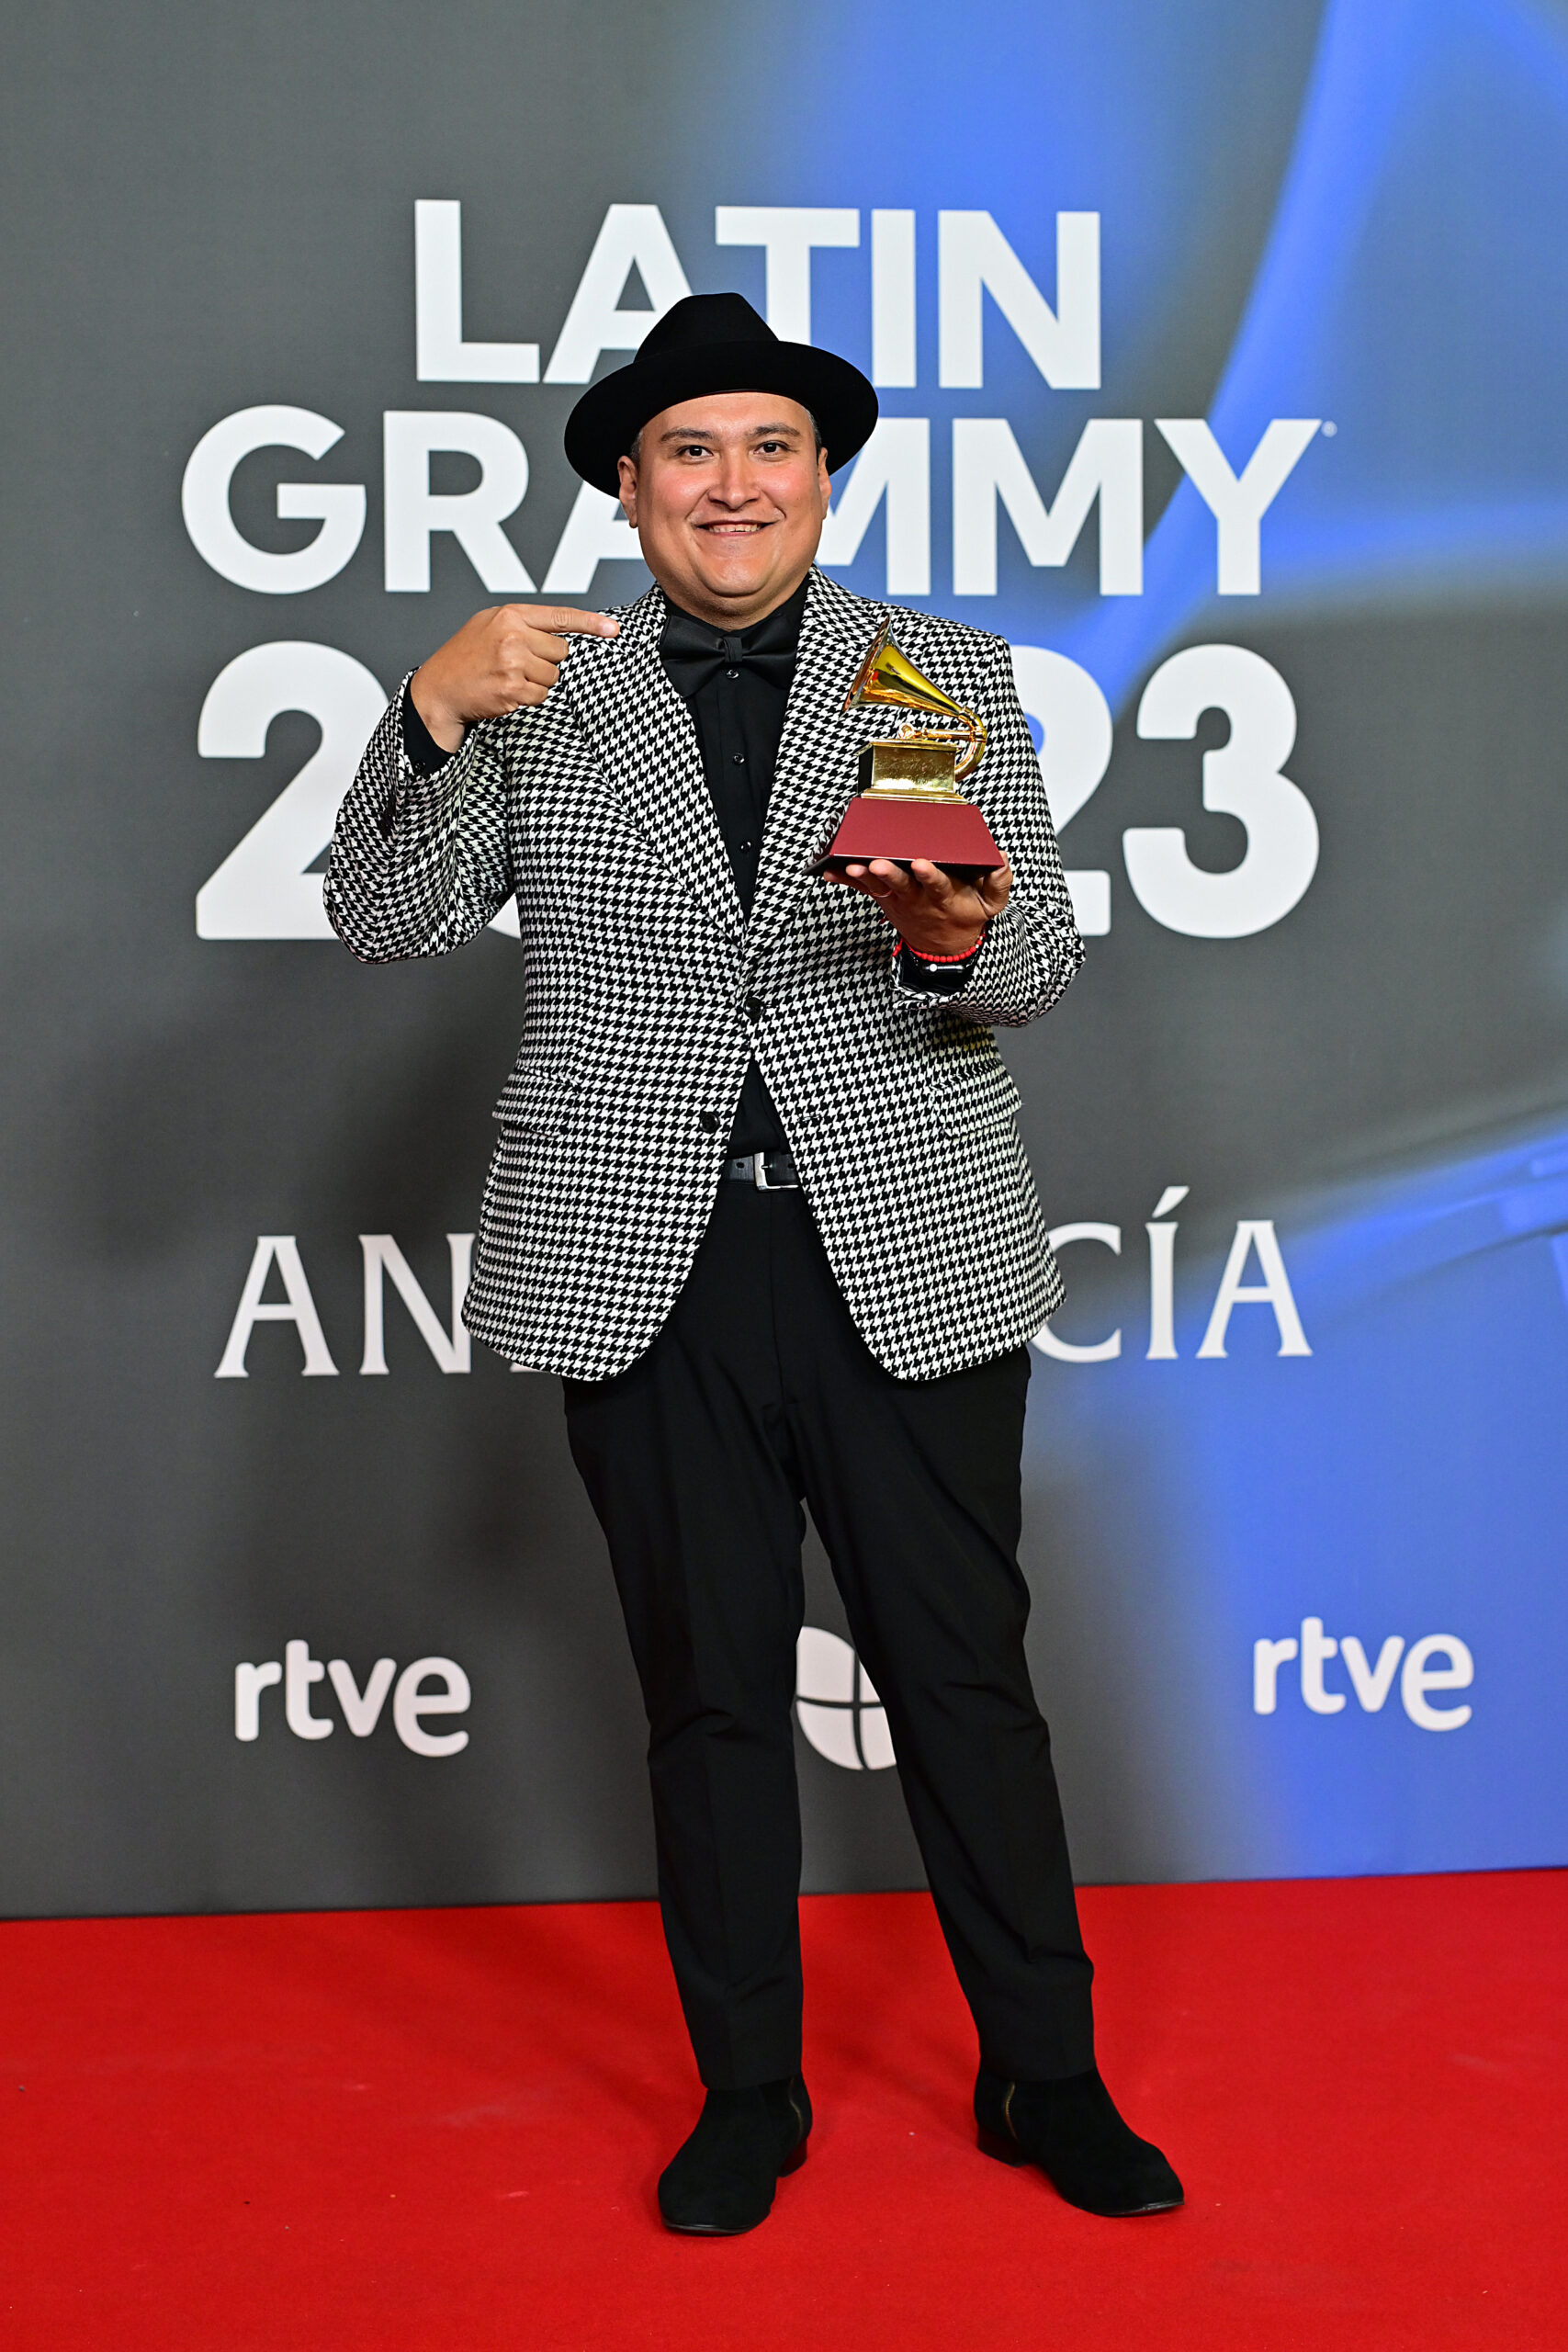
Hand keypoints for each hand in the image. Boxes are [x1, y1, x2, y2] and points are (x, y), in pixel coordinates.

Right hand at [409, 604, 619, 751]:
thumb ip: (522, 623)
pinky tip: (505, 691)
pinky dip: (528, 697)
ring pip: (553, 676)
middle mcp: (513, 636)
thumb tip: (561, 630)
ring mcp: (514, 663)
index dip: (591, 623)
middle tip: (517, 663)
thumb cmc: (464, 657)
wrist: (438, 690)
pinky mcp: (513, 690)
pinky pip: (541, 696)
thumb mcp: (488, 624)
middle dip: (545, 660)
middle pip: (561, 651)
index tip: (613, 629)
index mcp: (510, 615)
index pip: (560, 617)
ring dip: (536, 681)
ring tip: (507, 677)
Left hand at [825, 857, 1011, 957]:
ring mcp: (898, 900)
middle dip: (889, 874)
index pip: (937, 884)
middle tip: (877, 864)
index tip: (922, 864)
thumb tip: (1000, 858)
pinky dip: (845, 880)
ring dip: (863, 877)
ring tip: (849, 866)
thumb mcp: (990, 905)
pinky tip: (828, 871)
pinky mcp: (884, 899)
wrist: (944, 947)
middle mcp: (918, 898)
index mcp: (944, 897)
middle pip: (902, 885)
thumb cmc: (965, 915)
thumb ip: (998, 883)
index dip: (929, 875)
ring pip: (879, 887)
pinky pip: (862, 890)